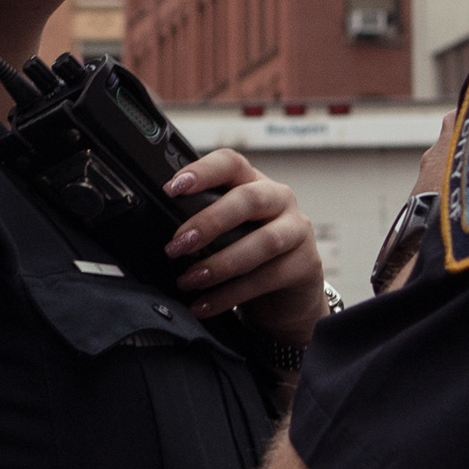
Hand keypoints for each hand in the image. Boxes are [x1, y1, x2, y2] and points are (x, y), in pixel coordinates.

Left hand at [164, 151, 328, 348]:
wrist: (288, 299)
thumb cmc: (250, 258)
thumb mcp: (226, 234)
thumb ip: (203, 226)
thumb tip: (161, 236)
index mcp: (254, 183)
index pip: (230, 164)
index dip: (202, 172)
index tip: (172, 189)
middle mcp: (280, 199)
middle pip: (248, 200)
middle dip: (209, 222)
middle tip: (177, 245)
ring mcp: (298, 230)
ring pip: (263, 242)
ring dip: (220, 263)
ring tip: (189, 280)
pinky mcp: (307, 263)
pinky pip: (267, 278)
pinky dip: (230, 295)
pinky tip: (204, 305)